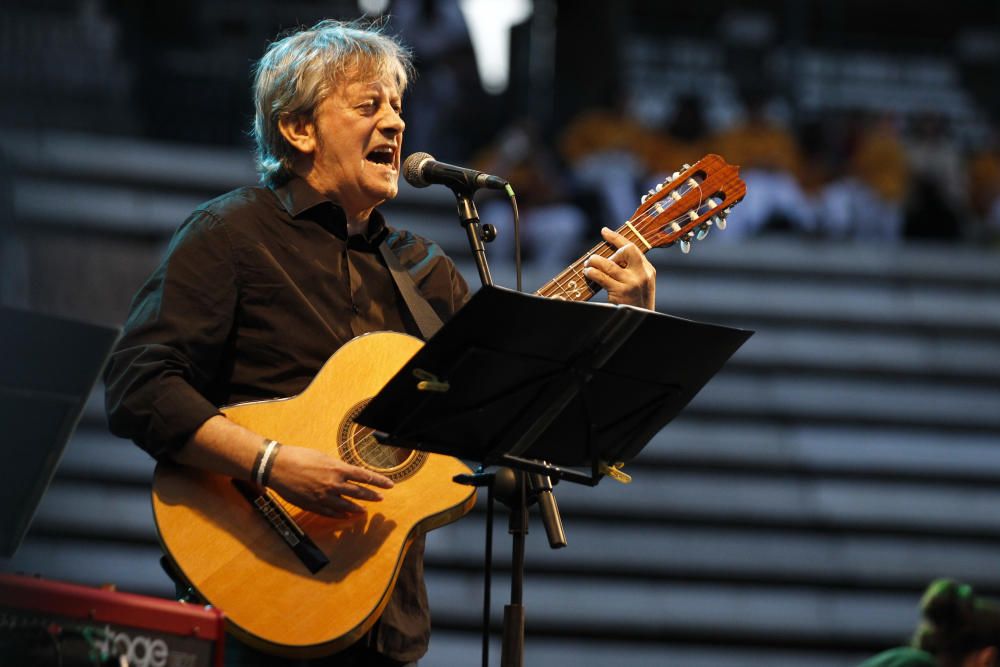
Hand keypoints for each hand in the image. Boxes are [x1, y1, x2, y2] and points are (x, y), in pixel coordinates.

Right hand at [267, 445, 393, 518]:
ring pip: (347, 505)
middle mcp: (334, 484)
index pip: (365, 476)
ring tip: (365, 510)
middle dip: (372, 495)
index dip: (379, 481)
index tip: (390, 485)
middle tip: (381, 498)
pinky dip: (340, 514)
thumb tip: (347, 472)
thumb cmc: (299, 457)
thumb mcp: (323, 457)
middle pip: (359, 492)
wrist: (277, 467)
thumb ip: (337, 467)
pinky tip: (346, 515)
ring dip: (358, 507)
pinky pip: (331, 513)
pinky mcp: (314, 505)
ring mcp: (324, 496)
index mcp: (338, 469)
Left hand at [583, 227, 655, 308]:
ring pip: (609, 263)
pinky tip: (588, 273)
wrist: (641, 321)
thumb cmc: (636, 303)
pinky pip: (602, 276)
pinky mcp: (620, 292)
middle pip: (626, 250)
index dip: (617, 238)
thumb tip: (611, 256)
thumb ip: (631, 269)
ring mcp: (632, 283)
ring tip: (588, 265)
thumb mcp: (641, 284)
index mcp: (648, 270)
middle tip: (597, 257)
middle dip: (610, 250)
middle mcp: (642, 274)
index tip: (604, 231)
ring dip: (594, 261)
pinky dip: (592, 272)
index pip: (633, 247)